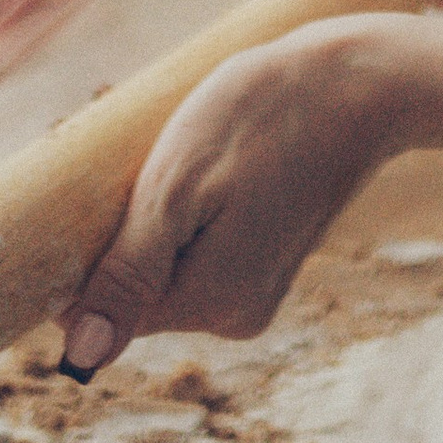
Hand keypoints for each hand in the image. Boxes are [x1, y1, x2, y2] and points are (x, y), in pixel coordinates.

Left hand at [59, 10, 442, 364]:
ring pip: (163, 259)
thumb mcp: (177, 188)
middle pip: (133, 283)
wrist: (362, 84)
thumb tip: (81, 357)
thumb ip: (129, 275)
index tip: (84, 175)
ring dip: (150, 206)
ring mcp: (255, 290)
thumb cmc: (263, 120)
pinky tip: (200, 150)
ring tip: (173, 138)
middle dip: (117, 220)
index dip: (80, 247)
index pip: (100, 308)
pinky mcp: (266, 260)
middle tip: (133, 139)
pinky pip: (197, 245)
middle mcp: (234, 315)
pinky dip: (184, 204)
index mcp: (209, 304)